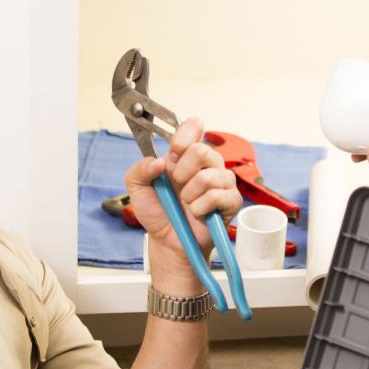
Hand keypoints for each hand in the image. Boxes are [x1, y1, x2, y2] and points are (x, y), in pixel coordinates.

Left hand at [123, 117, 241, 259]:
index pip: (194, 126)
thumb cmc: (159, 212)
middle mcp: (207, 163)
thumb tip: (158, 161)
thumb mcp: (137, 189)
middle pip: (202, 150)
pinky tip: (197, 213)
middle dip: (182, 171)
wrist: (168, 241)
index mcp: (186, 155)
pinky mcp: (231, 200)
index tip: (174, 152)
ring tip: (186, 203)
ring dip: (190, 194)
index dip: (185, 135)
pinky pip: (217, 196)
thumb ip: (139, 169)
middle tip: (177, 185)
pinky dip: (200, 207)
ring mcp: (222, 181)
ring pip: (208, 176)